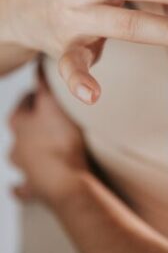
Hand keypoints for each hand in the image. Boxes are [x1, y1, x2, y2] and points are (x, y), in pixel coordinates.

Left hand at [8, 70, 87, 205]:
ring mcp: (24, 169)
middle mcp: (16, 146)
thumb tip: (37, 62)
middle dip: (33, 122)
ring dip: (28, 150)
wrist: (66, 181)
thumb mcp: (54, 106)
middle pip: (21, 128)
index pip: (26, 102)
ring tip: (44, 146)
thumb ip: (45, 85)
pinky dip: (22, 184)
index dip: (37, 94)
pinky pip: (23, 186)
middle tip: (50, 116)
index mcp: (19, 123)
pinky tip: (20, 185)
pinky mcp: (33, 189)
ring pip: (20, 156)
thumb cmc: (60, 141)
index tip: (48, 90)